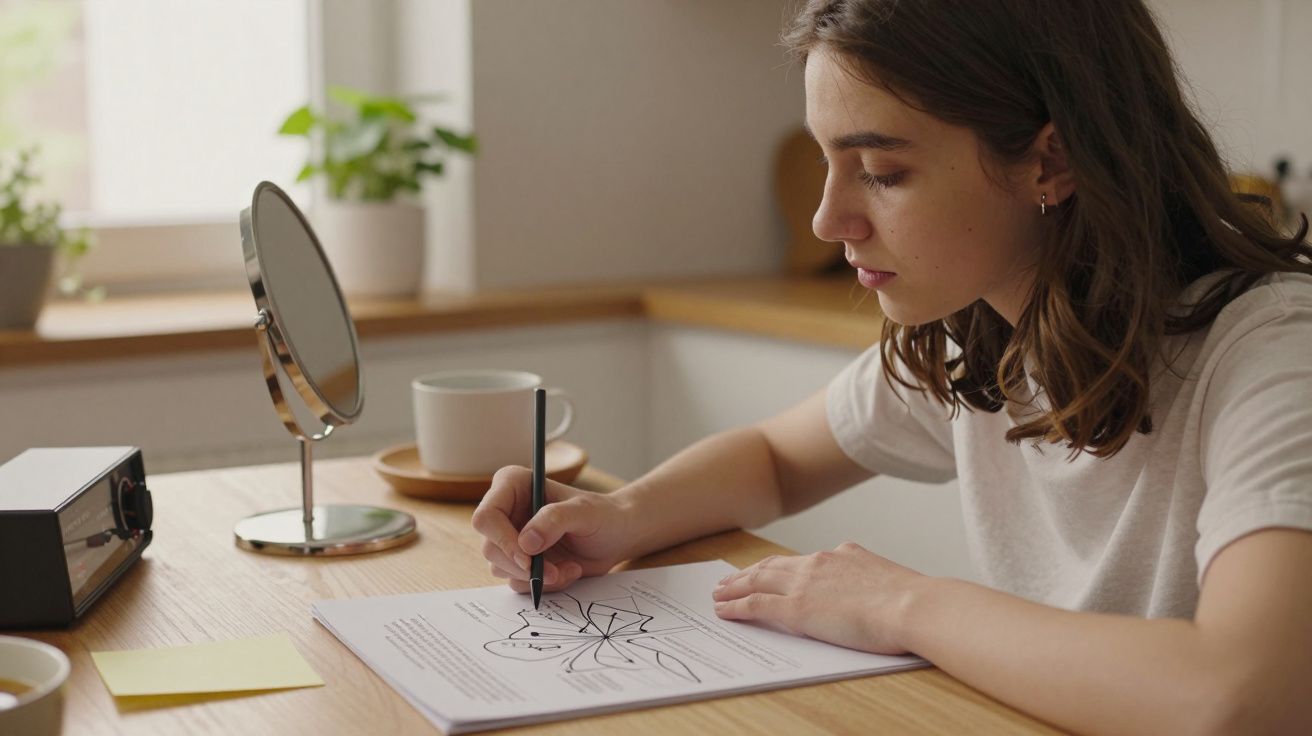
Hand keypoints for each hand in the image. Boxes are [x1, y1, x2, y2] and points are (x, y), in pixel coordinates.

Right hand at [472, 465, 633, 593]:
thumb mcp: (585, 511)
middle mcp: (506, 511)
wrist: (616, 536)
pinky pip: (517, 582)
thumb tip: (525, 543)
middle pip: (490, 547)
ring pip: (501, 568)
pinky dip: (544, 584)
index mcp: (513, 485)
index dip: (502, 540)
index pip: (487, 516)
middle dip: (523, 566)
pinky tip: (567, 571)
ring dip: (538, 576)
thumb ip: (555, 520)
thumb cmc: (602, 515)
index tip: (529, 559)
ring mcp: (510, 538)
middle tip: (555, 572)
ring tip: (570, 567)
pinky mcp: (519, 561)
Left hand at [711, 542, 924, 654]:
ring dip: (735, 585)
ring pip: (758, 580)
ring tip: (719, 592)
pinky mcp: (796, 608)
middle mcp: (820, 562)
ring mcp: (805, 584)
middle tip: (730, 578)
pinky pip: (755, 604)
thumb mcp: (891, 581)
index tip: (771, 570)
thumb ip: (873, 581)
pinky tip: (724, 610)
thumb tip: (875, 590)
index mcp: (844, 555)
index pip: (804, 560)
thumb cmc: (913, 602)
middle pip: (773, 565)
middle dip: (749, 572)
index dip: (782, 566)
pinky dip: (736, 606)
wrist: (913, 606)